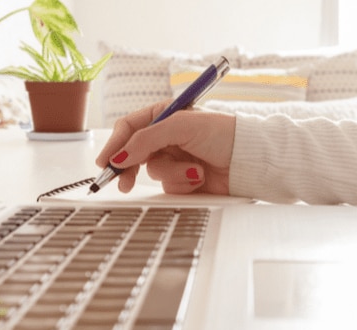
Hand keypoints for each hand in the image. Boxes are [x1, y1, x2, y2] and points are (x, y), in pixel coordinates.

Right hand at [95, 101, 235, 194]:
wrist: (250, 160)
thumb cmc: (223, 134)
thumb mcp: (181, 126)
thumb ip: (146, 139)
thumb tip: (119, 156)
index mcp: (165, 115)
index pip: (130, 128)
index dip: (115, 144)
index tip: (106, 162)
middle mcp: (167, 137)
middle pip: (134, 154)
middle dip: (130, 168)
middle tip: (123, 183)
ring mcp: (176, 159)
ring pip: (154, 172)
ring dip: (173, 173)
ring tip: (194, 169)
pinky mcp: (185, 179)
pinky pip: (170, 186)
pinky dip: (184, 183)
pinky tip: (201, 176)